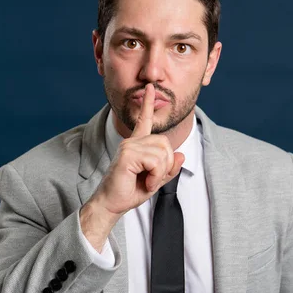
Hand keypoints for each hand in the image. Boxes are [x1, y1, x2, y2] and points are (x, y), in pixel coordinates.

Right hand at [80, 83, 184, 250]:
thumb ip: (168, 168)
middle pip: (165, 143)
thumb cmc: (129, 192)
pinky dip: (155, 176)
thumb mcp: (155, 181)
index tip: (150, 88)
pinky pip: (155, 161)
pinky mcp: (128, 154)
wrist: (111, 204)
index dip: (149, 104)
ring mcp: (129, 146)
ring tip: (147, 182)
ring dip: (160, 172)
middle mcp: (132, 141)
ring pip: (162, 153)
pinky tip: (145, 183)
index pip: (144, 120)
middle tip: (153, 179)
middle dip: (166, 164)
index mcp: (136, 144)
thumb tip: (181, 154)